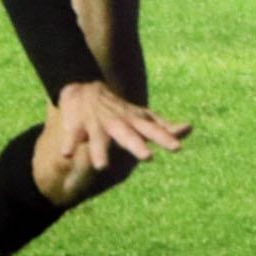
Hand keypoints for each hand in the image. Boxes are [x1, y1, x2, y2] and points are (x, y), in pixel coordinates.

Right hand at [54, 80, 190, 170]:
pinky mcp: (76, 126)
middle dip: (137, 145)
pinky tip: (67, 155)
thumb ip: (163, 127)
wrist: (85, 89)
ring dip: (100, 151)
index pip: (153, 130)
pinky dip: (69, 144)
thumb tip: (188, 129)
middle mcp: (117, 123)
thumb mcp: (142, 117)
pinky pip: (72, 136)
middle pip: (128, 136)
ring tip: (102, 166)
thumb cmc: (120, 110)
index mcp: (133, 122)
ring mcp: (97, 124)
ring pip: (99, 139)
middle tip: (147, 157)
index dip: (165, 138)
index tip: (177, 147)